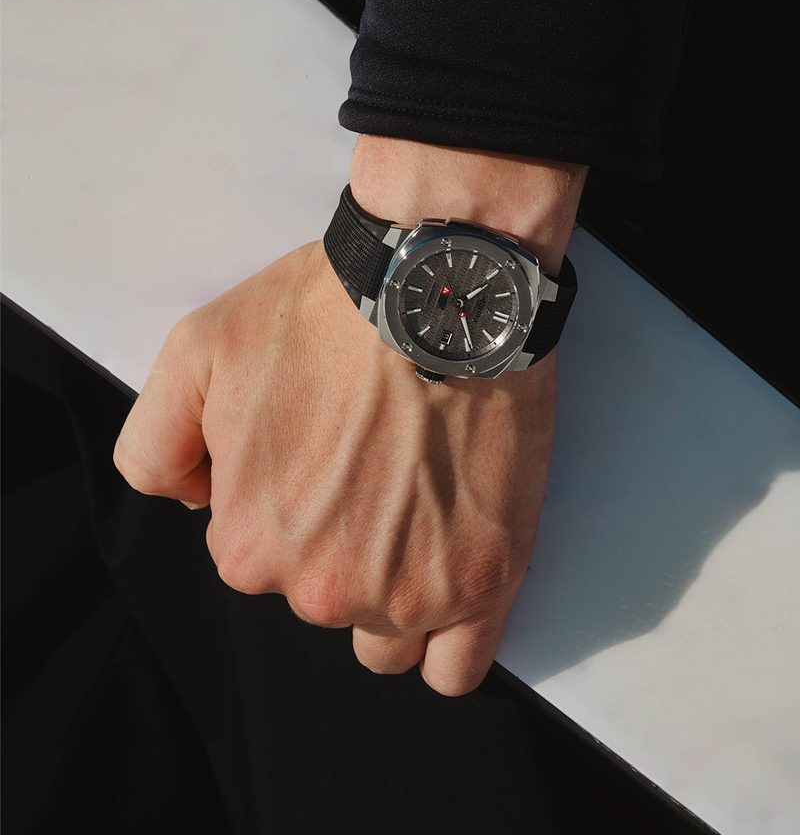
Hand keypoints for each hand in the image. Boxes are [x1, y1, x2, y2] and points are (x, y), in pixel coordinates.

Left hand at [112, 237, 558, 696]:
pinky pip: (454, 668)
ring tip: (416, 503)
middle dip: (338, 542)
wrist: (438, 288)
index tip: (318, 448)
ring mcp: (411, 594)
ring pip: (387, 634)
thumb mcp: (195, 352)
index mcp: (249, 545)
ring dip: (392, 587)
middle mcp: (324, 589)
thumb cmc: (325, 315)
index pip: (253, 556)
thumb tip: (196, 498)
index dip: (282, 497)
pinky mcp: (485, 582)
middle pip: (322, 593)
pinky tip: (444, 572)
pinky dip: (445, 634)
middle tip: (372, 460)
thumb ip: (156, 448)